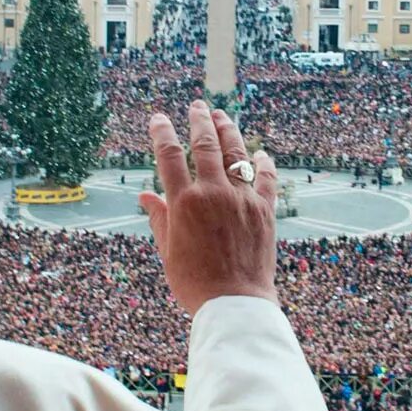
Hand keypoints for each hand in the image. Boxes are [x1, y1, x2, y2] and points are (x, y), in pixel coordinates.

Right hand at [138, 101, 277, 313]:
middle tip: (197, 106)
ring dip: (229, 131)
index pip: (170, 156)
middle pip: (206, 144)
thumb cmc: (195, 283)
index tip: (159, 119)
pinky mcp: (265, 210)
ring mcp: (242, 199)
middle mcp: (214, 194)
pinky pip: (267, 179)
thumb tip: (145, 196)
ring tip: (223, 116)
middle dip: (200, 120)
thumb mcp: (168, 251)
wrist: (234, 303)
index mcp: (185, 203)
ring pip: (236, 153)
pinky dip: (264, 163)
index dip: (163, 133)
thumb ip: (159, 218)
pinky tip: (260, 153)